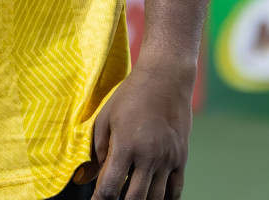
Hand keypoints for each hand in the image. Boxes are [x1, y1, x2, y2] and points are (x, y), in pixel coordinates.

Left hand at [83, 62, 192, 199]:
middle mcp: (148, 157)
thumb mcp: (105, 118)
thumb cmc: (130, 96)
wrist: (165, 80)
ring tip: (130, 197)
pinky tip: (153, 199)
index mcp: (126, 146)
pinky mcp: (181, 159)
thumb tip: (86, 177)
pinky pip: (175, 191)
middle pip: (134, 198)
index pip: (110, 187)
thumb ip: (97, 150)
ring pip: (155, 198)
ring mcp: (168, 160)